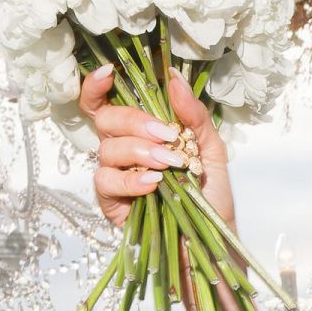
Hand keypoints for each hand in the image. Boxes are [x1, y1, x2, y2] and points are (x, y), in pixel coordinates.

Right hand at [80, 62, 237, 235]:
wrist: (214, 238)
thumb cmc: (211, 195)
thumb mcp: (210, 149)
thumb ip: (192, 115)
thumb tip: (174, 77)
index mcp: (141, 133)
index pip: (106, 103)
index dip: (97, 85)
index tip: (108, 72)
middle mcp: (123, 150)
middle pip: (105, 120)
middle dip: (135, 121)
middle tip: (167, 136)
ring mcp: (115, 176)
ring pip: (106, 149)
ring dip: (140, 151)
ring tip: (170, 164)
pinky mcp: (111, 204)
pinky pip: (106, 182)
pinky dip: (132, 179)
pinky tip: (155, 183)